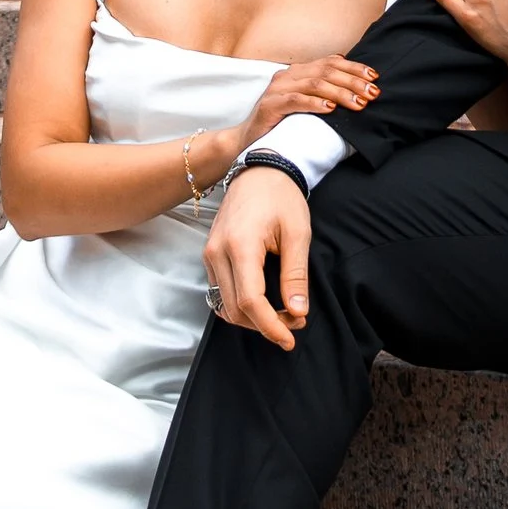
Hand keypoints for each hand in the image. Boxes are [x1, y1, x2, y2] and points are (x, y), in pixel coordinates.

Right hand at [200, 164, 312, 349]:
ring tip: (283, 314)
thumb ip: (296, 275)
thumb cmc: (282, 197)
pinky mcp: (210, 255)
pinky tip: (265, 302)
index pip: (250, 301)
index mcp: (241, 245)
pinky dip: (241, 305)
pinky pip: (220, 292)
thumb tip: (298, 312)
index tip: (290, 338)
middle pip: (234, 309)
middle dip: (265, 325)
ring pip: (224, 305)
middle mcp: (218, 252)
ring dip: (252, 318)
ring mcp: (209, 254)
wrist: (260, 170)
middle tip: (295, 322)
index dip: (270, 326)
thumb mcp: (298, 234)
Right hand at [243, 53, 379, 139]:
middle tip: (372, 92)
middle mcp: (287, 76)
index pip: (331, 62)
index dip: (354, 68)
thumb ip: (324, 94)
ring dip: (340, 93)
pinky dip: (315, 103)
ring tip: (358, 103)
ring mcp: (277, 89)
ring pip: (315, 84)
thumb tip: (357, 91)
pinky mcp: (270, 105)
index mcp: (297, 72)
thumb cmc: (281, 124)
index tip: (374, 77)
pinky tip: (331, 109)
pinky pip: (296, 100)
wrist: (248, 141)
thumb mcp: (305, 104)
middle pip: (326, 72)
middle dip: (353, 81)